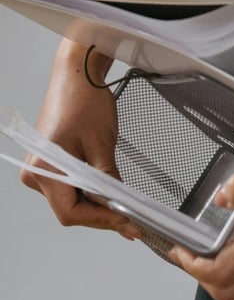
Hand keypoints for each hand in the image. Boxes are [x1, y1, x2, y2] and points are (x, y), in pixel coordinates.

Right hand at [20, 39, 140, 239]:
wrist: (76, 74)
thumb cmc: (86, 100)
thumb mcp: (103, 142)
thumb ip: (108, 179)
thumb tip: (120, 207)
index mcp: (45, 169)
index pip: (71, 212)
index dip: (100, 220)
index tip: (127, 224)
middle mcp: (36, 173)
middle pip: (69, 209)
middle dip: (100, 215)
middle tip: (131, 222)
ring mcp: (40, 169)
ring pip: (69, 199)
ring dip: (95, 204)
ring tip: (123, 209)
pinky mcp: (48, 163)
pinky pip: (68, 186)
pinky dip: (88, 191)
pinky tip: (107, 194)